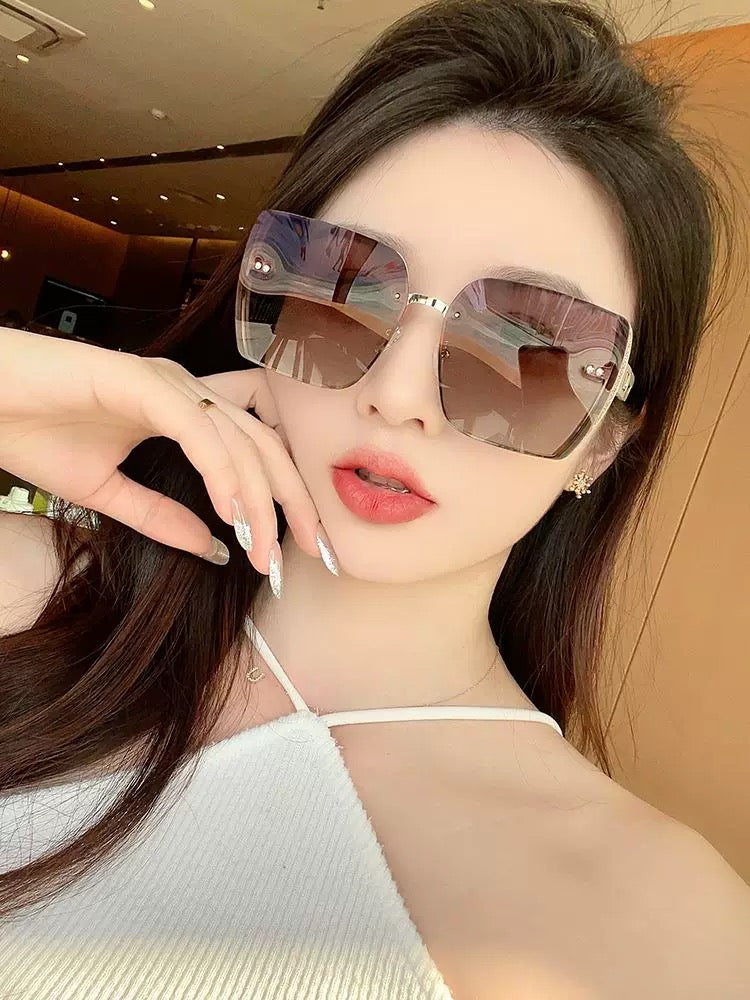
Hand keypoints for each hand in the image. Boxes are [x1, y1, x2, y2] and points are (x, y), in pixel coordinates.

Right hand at [0, 327, 330, 577]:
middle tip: (311, 557)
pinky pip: (197, 429)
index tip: (295, 555)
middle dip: (293, 503)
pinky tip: (233, 512)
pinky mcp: (141, 381)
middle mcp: (185, 393)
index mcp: (183, 414)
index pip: (252, 456)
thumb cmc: (33, 434)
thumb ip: (161, 517)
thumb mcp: (107, 494)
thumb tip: (211, 550)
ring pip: (237, 441)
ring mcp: (166, 382)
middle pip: (263, 447)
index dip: (282, 502)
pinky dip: (221, 471)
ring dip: (258, 500)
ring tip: (266, 552)